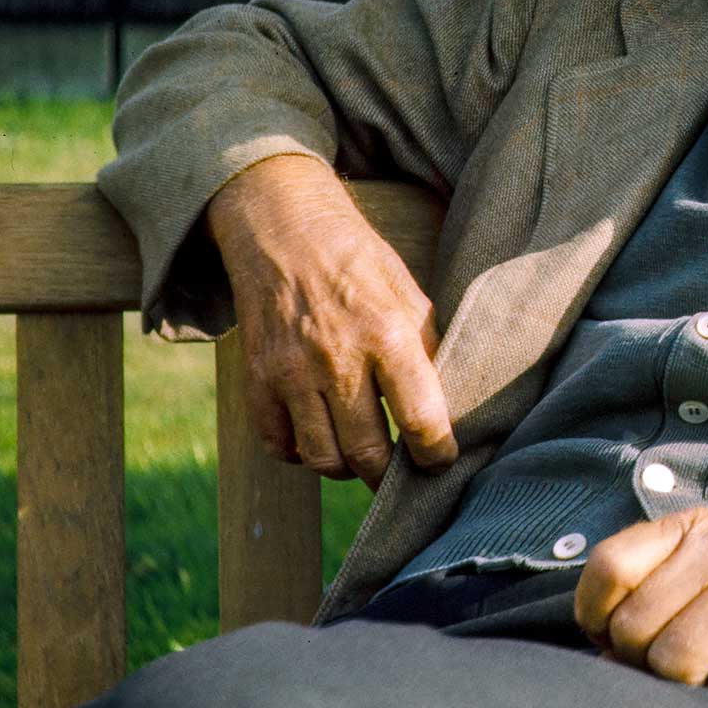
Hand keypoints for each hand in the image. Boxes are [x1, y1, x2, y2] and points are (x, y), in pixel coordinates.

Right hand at [205, 154, 456, 488]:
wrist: (286, 233)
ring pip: (323, 459)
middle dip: (390, 475)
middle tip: (401, 473)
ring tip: (362, 457)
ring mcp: (291, 373)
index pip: (421, 419)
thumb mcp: (411, 296)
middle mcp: (338, 360)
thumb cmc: (361, 265)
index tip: (441, 461)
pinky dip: (301, 454)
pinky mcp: (257, 380)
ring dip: (347, 469)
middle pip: (368, 453)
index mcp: (388, 335)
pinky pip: (279, 445)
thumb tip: (450, 409)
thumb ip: (427, 352)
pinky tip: (320, 439)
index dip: (437, 453)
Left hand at [573, 508, 707, 704]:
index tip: (621, 640)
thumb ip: (655, 592)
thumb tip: (596, 655)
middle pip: (633, 631)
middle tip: (696, 661)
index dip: (598, 617)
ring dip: (695, 686)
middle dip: (650, 664)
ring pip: (672, 666)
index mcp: (695, 527)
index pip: (607, 568)